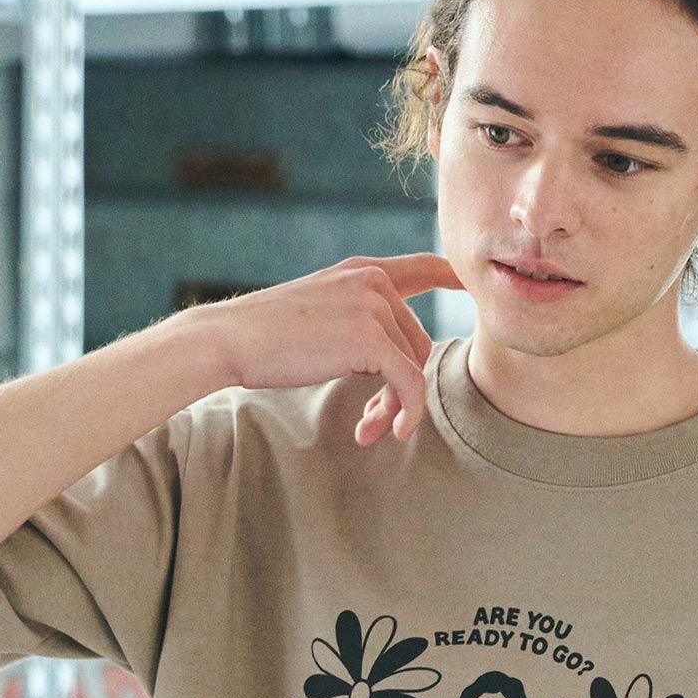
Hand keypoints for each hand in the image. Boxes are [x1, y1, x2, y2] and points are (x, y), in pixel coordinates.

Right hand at [205, 252, 464, 446]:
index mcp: (361, 272)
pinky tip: (395, 432)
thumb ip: (354, 320)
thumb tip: (383, 357)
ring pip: (415, 367)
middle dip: (402, 388)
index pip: (423, 266)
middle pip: (418, 342)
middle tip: (375, 423)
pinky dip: (408, 412)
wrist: (229, 339)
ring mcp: (373, 306)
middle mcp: (373, 282)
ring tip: (369, 430)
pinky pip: (410, 383)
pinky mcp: (371, 338)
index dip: (452, 276)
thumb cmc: (263, 337)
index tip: (468, 287)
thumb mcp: (316, 313)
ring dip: (398, 407)